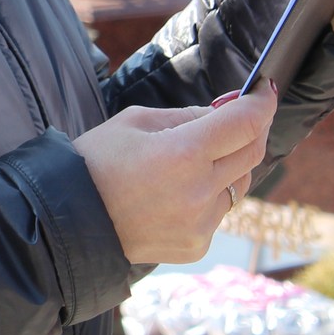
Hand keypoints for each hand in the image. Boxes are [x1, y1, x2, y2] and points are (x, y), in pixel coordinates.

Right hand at [73, 83, 278, 264]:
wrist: (68, 222)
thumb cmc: (96, 162)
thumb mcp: (136, 121)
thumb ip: (188, 116)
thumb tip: (225, 112)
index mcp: (183, 153)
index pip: (245, 123)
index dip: (262, 102)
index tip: (265, 90)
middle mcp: (199, 191)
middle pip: (252, 152)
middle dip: (254, 128)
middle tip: (243, 114)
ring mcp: (201, 223)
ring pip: (239, 183)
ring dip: (230, 163)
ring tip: (196, 157)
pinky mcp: (197, 245)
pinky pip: (220, 211)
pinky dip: (210, 194)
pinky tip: (177, 192)